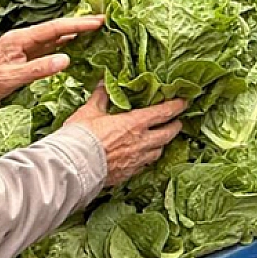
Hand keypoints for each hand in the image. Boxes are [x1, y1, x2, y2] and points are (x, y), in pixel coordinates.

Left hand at [0, 16, 104, 111]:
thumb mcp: (10, 78)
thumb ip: (37, 69)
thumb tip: (66, 60)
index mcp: (19, 38)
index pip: (54, 28)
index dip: (77, 24)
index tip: (98, 21)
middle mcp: (24, 39)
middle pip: (57, 29)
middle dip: (81, 24)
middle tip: (105, 20)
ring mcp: (25, 47)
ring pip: (55, 37)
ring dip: (75, 33)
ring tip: (97, 30)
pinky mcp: (26, 57)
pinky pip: (50, 48)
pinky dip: (66, 46)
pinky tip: (77, 47)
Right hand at [66, 85, 187, 185]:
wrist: (72, 167)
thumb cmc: (80, 137)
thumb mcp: (90, 111)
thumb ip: (101, 97)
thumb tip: (104, 82)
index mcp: (135, 124)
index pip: (163, 112)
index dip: (176, 106)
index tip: (184, 102)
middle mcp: (141, 143)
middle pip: (168, 134)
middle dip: (175, 126)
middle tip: (177, 122)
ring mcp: (136, 161)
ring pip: (158, 152)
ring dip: (161, 144)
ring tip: (160, 139)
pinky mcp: (127, 174)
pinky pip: (144, 166)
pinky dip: (146, 159)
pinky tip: (142, 157)